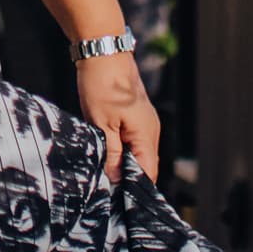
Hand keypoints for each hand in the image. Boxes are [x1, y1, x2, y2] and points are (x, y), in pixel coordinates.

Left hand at [76, 50, 160, 185]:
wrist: (103, 51)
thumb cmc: (102, 85)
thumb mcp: (102, 124)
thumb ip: (112, 154)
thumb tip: (116, 180)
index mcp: (146, 134)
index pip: (148, 173)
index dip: (134, 189)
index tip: (118, 200)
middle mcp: (151, 130)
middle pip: (145, 165)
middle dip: (129, 178)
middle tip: (108, 190)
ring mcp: (145, 122)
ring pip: (138, 153)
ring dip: (124, 164)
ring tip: (106, 175)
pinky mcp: (135, 115)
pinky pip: (133, 140)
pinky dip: (123, 150)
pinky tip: (107, 154)